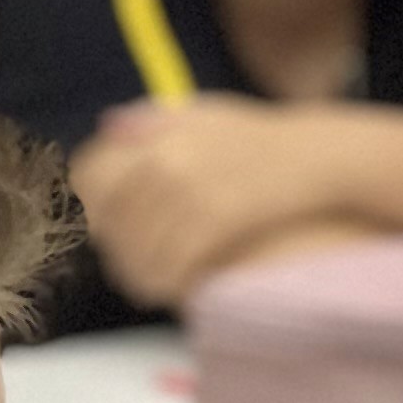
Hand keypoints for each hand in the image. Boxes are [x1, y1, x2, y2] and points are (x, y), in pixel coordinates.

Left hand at [71, 98, 352, 304]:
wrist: (316, 155)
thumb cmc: (260, 135)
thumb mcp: (205, 111)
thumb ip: (154, 117)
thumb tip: (107, 125)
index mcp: (154, 135)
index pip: (89, 176)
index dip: (86, 206)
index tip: (100, 226)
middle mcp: (166, 161)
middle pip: (110, 221)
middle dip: (113, 250)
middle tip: (121, 268)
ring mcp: (191, 192)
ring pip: (137, 250)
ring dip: (136, 275)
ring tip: (142, 286)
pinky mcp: (218, 221)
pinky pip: (172, 265)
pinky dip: (164, 284)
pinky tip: (169, 292)